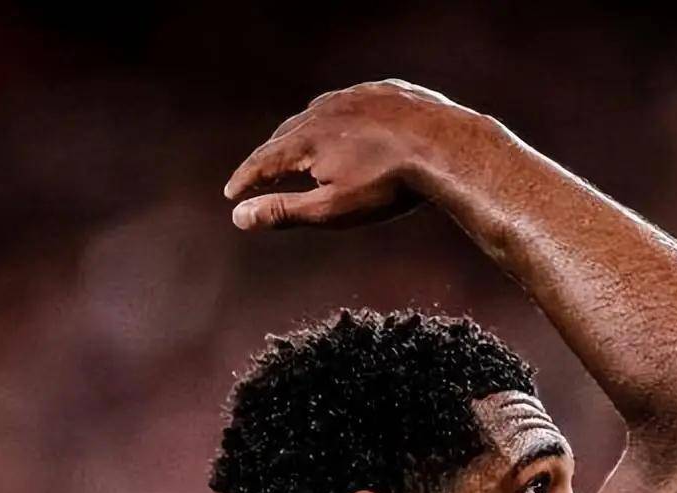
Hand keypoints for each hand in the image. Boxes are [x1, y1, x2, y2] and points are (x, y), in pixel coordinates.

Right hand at [224, 80, 470, 229]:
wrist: (444, 148)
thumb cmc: (387, 186)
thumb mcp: (331, 209)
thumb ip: (283, 212)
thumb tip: (238, 217)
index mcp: (307, 139)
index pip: (264, 161)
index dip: (246, 179)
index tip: (231, 193)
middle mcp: (325, 110)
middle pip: (287, 134)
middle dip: (270, 155)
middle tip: (259, 172)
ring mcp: (356, 96)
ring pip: (319, 114)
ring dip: (303, 133)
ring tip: (298, 148)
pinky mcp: (385, 91)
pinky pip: (353, 104)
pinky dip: (339, 119)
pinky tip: (346, 127)